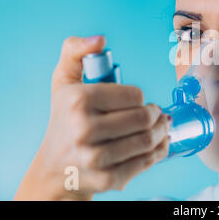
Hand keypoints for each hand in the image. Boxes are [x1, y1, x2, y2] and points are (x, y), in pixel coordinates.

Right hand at [14, 36, 170, 199]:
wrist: (55, 169)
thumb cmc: (64, 120)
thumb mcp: (63, 82)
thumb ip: (75, 51)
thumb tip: (99, 40)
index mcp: (78, 101)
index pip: (135, 94)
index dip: (141, 97)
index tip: (139, 101)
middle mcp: (84, 130)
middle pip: (144, 118)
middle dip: (157, 114)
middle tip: (158, 114)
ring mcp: (96, 157)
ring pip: (148, 140)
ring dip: (163, 131)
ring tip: (162, 127)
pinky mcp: (108, 179)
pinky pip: (146, 162)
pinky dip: (160, 151)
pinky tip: (160, 144)